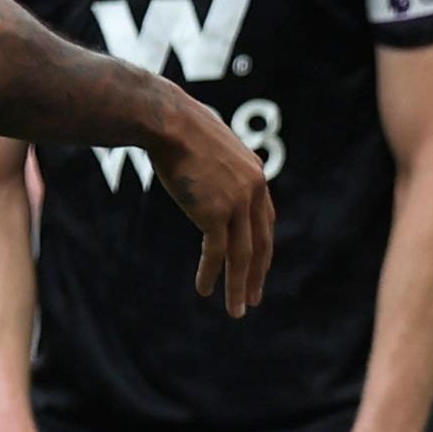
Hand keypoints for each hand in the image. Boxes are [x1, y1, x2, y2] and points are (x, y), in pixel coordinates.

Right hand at [148, 94, 277, 313]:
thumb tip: (205, 156)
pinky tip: (205, 291)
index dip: (262, 247)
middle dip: (258, 274)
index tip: (259, 267)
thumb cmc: (179, 126)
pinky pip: (216, 253)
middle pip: (260, 243)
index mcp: (256, 175)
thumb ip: (216, 160)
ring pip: (243, 255)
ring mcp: (237, 203)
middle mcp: (253, 190)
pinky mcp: (215, 213)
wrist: (167, 121)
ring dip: (239, 286)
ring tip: (238, 310)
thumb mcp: (209, 143)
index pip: (265, 221)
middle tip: (255, 299)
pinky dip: (211, 274)